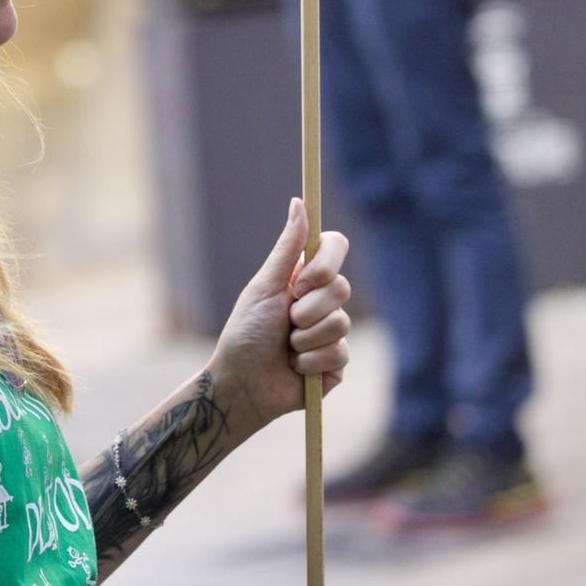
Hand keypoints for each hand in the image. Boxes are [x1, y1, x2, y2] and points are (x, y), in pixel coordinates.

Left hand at [207, 198, 350, 430]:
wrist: (243, 382)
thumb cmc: (246, 332)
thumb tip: (299, 202)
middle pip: (342, 287)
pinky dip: (310, 361)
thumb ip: (287, 248)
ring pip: (341, 322)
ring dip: (305, 338)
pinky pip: (339, 353)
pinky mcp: (337, 363)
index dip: (326, 264)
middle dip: (306, 309)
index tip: (302, 282)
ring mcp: (332, 332)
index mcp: (303, 277)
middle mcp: (321, 301)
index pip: (335, 248)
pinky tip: (296, 368)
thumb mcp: (264, 286)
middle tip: (285, 322)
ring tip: (286, 347)